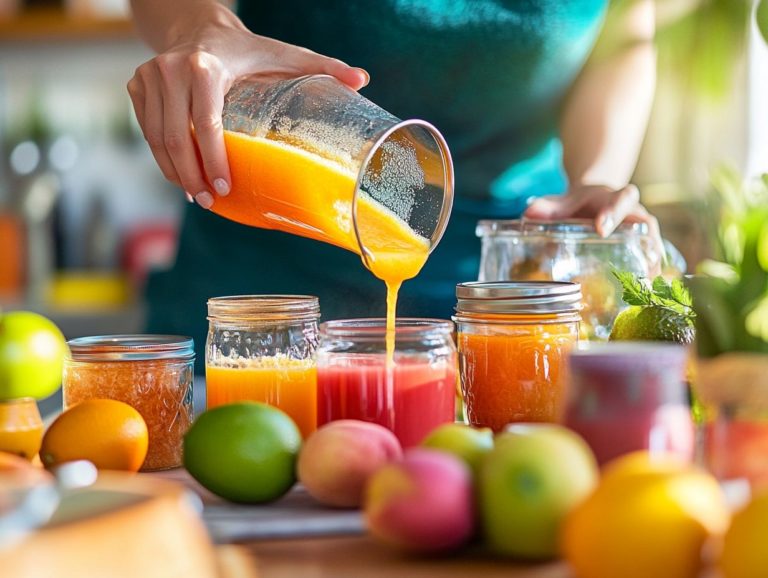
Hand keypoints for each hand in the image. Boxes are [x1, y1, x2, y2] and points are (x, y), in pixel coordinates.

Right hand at [127, 4, 368, 207]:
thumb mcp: (282, 54)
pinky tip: (180, 177)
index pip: (205, 123)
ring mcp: (148, 78)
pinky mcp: (136, 86)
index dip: (214, 161)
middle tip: (209, 202)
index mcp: (205, 67)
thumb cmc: (246, 49)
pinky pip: (147, 132)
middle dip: (192, 176)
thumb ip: (321, 65)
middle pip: (177, 138)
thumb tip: (364, 80)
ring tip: (196, 196)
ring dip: (175, 173)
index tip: (224, 189)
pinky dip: (162, 159)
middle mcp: (170, 71)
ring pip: (157, 139)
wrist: (198, 27)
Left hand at [523, 184, 663, 272]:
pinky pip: (649, 261)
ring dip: (653, 264)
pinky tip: (647, 296)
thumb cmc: (578, 204)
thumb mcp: (564, 201)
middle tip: (641, 259)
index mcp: (614, 197)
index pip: (621, 199)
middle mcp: (633, 213)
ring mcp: (639, 232)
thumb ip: (548, 207)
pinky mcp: (639, 248)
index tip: (601, 227)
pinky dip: (649, 277)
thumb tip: (529, 213)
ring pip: (653, 244)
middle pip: (646, 222)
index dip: (615, 212)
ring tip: (650, 285)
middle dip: (645, 239)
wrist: (592, 201)